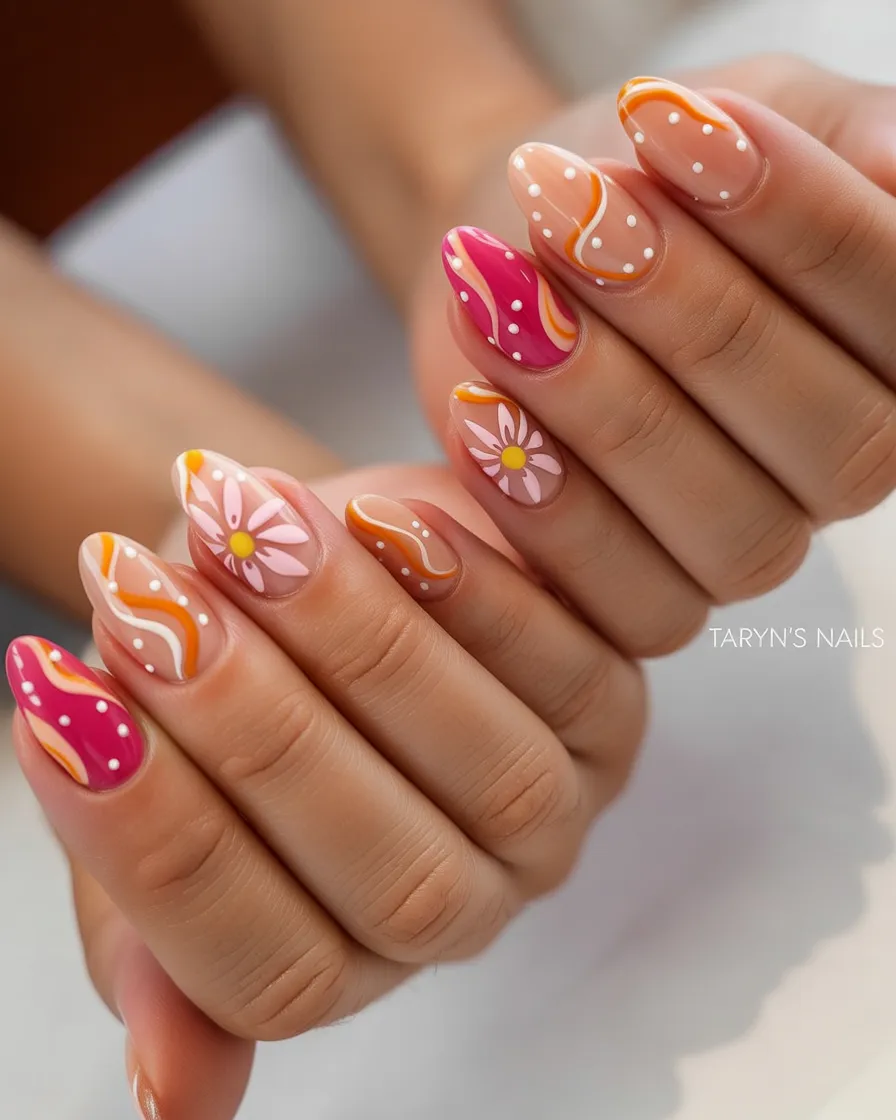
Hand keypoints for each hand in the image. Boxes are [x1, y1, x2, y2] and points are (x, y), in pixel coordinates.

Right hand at [6, 456, 644, 1119]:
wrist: (291, 571)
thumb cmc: (213, 700)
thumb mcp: (159, 818)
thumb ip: (159, 943)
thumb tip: (164, 1104)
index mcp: (346, 963)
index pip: (269, 966)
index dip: (161, 846)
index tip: (65, 715)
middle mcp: (466, 907)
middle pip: (396, 874)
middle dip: (262, 737)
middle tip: (157, 614)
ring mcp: (554, 812)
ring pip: (494, 769)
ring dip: (370, 649)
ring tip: (257, 540)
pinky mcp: (608, 704)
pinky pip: (573, 666)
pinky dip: (485, 596)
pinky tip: (390, 517)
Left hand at [410, 57, 895, 657]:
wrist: (519, 234)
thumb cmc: (648, 173)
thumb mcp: (751, 111)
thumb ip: (840, 135)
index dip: (795, 220)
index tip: (671, 130)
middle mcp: (846, 465)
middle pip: (827, 434)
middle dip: (694, 319)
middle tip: (574, 216)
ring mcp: (752, 544)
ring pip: (730, 529)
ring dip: (609, 412)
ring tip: (506, 307)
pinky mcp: (649, 595)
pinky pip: (628, 595)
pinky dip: (549, 509)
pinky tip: (477, 409)